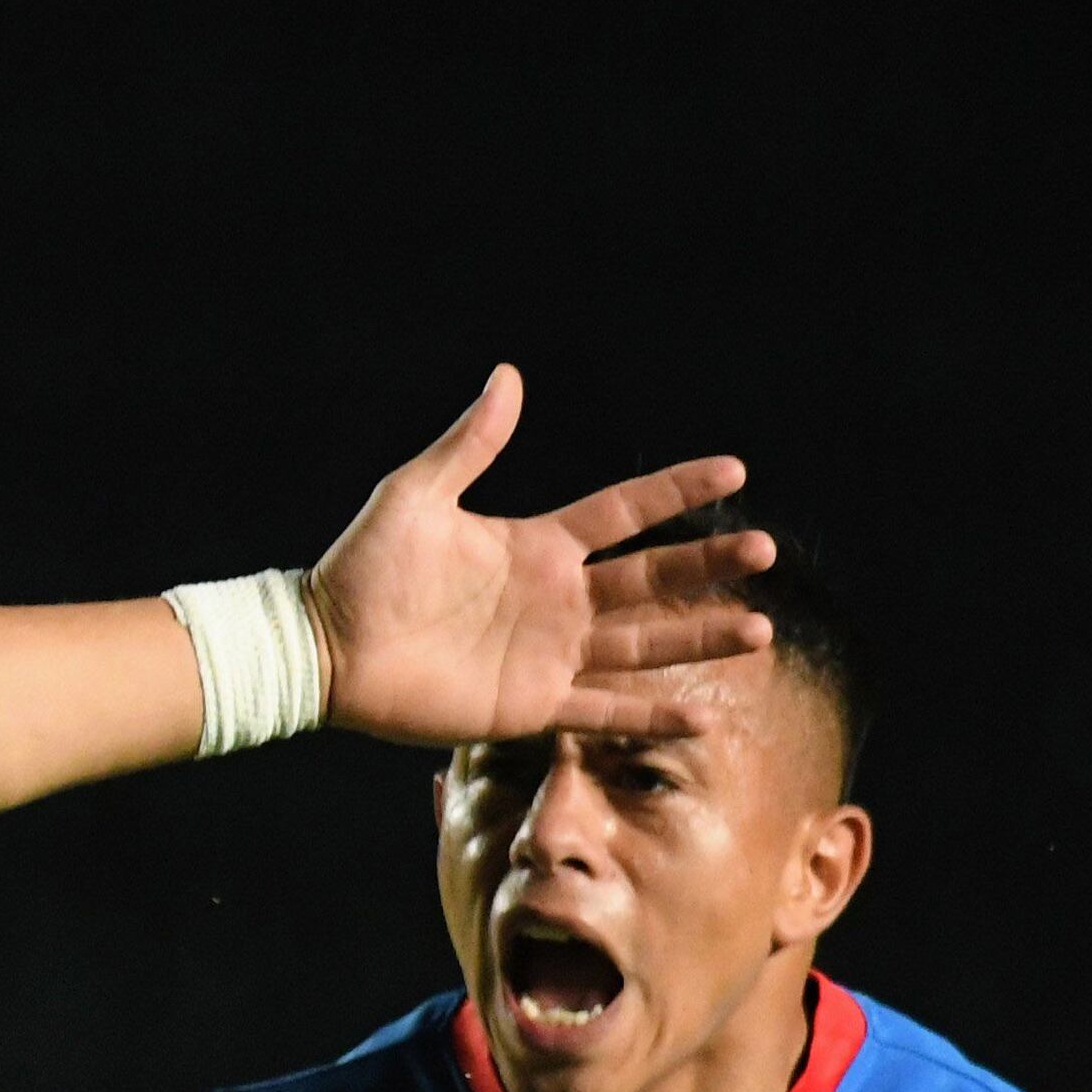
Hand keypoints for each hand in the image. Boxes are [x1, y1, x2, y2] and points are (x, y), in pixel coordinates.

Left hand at [307, 368, 774, 742]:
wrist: (324, 645)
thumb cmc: (360, 567)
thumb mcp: (415, 495)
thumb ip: (468, 444)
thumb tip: (507, 375)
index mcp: (536, 545)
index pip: (624, 512)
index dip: (676, 491)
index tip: (734, 470)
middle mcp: (556, 598)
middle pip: (652, 578)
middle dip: (708, 566)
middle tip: (767, 551)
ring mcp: (548, 653)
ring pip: (644, 644)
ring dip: (701, 637)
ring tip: (760, 630)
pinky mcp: (529, 703)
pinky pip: (602, 710)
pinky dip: (650, 716)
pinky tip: (702, 715)